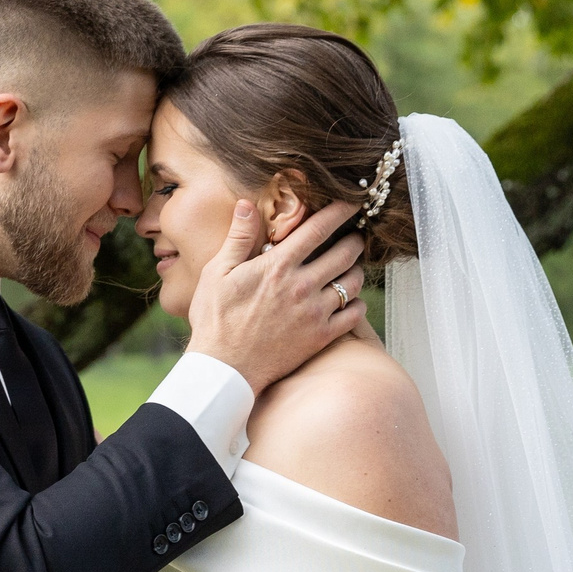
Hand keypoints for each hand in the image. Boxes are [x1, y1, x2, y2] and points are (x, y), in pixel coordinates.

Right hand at [184, 199, 366, 394]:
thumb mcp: (216, 273)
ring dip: (357, 270)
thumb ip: (237, 238)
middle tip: (353, 237)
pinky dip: (357, 304)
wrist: (224, 368)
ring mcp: (314, 313)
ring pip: (354, 283)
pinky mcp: (321, 337)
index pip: (318, 229)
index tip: (350, 203)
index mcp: (277, 266)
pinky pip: (355, 315)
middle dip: (354, 240)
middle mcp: (302, 286)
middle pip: (346, 253)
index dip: (339, 212)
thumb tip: (247, 205)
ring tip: (350, 267)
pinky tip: (349, 300)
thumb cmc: (215, 319)